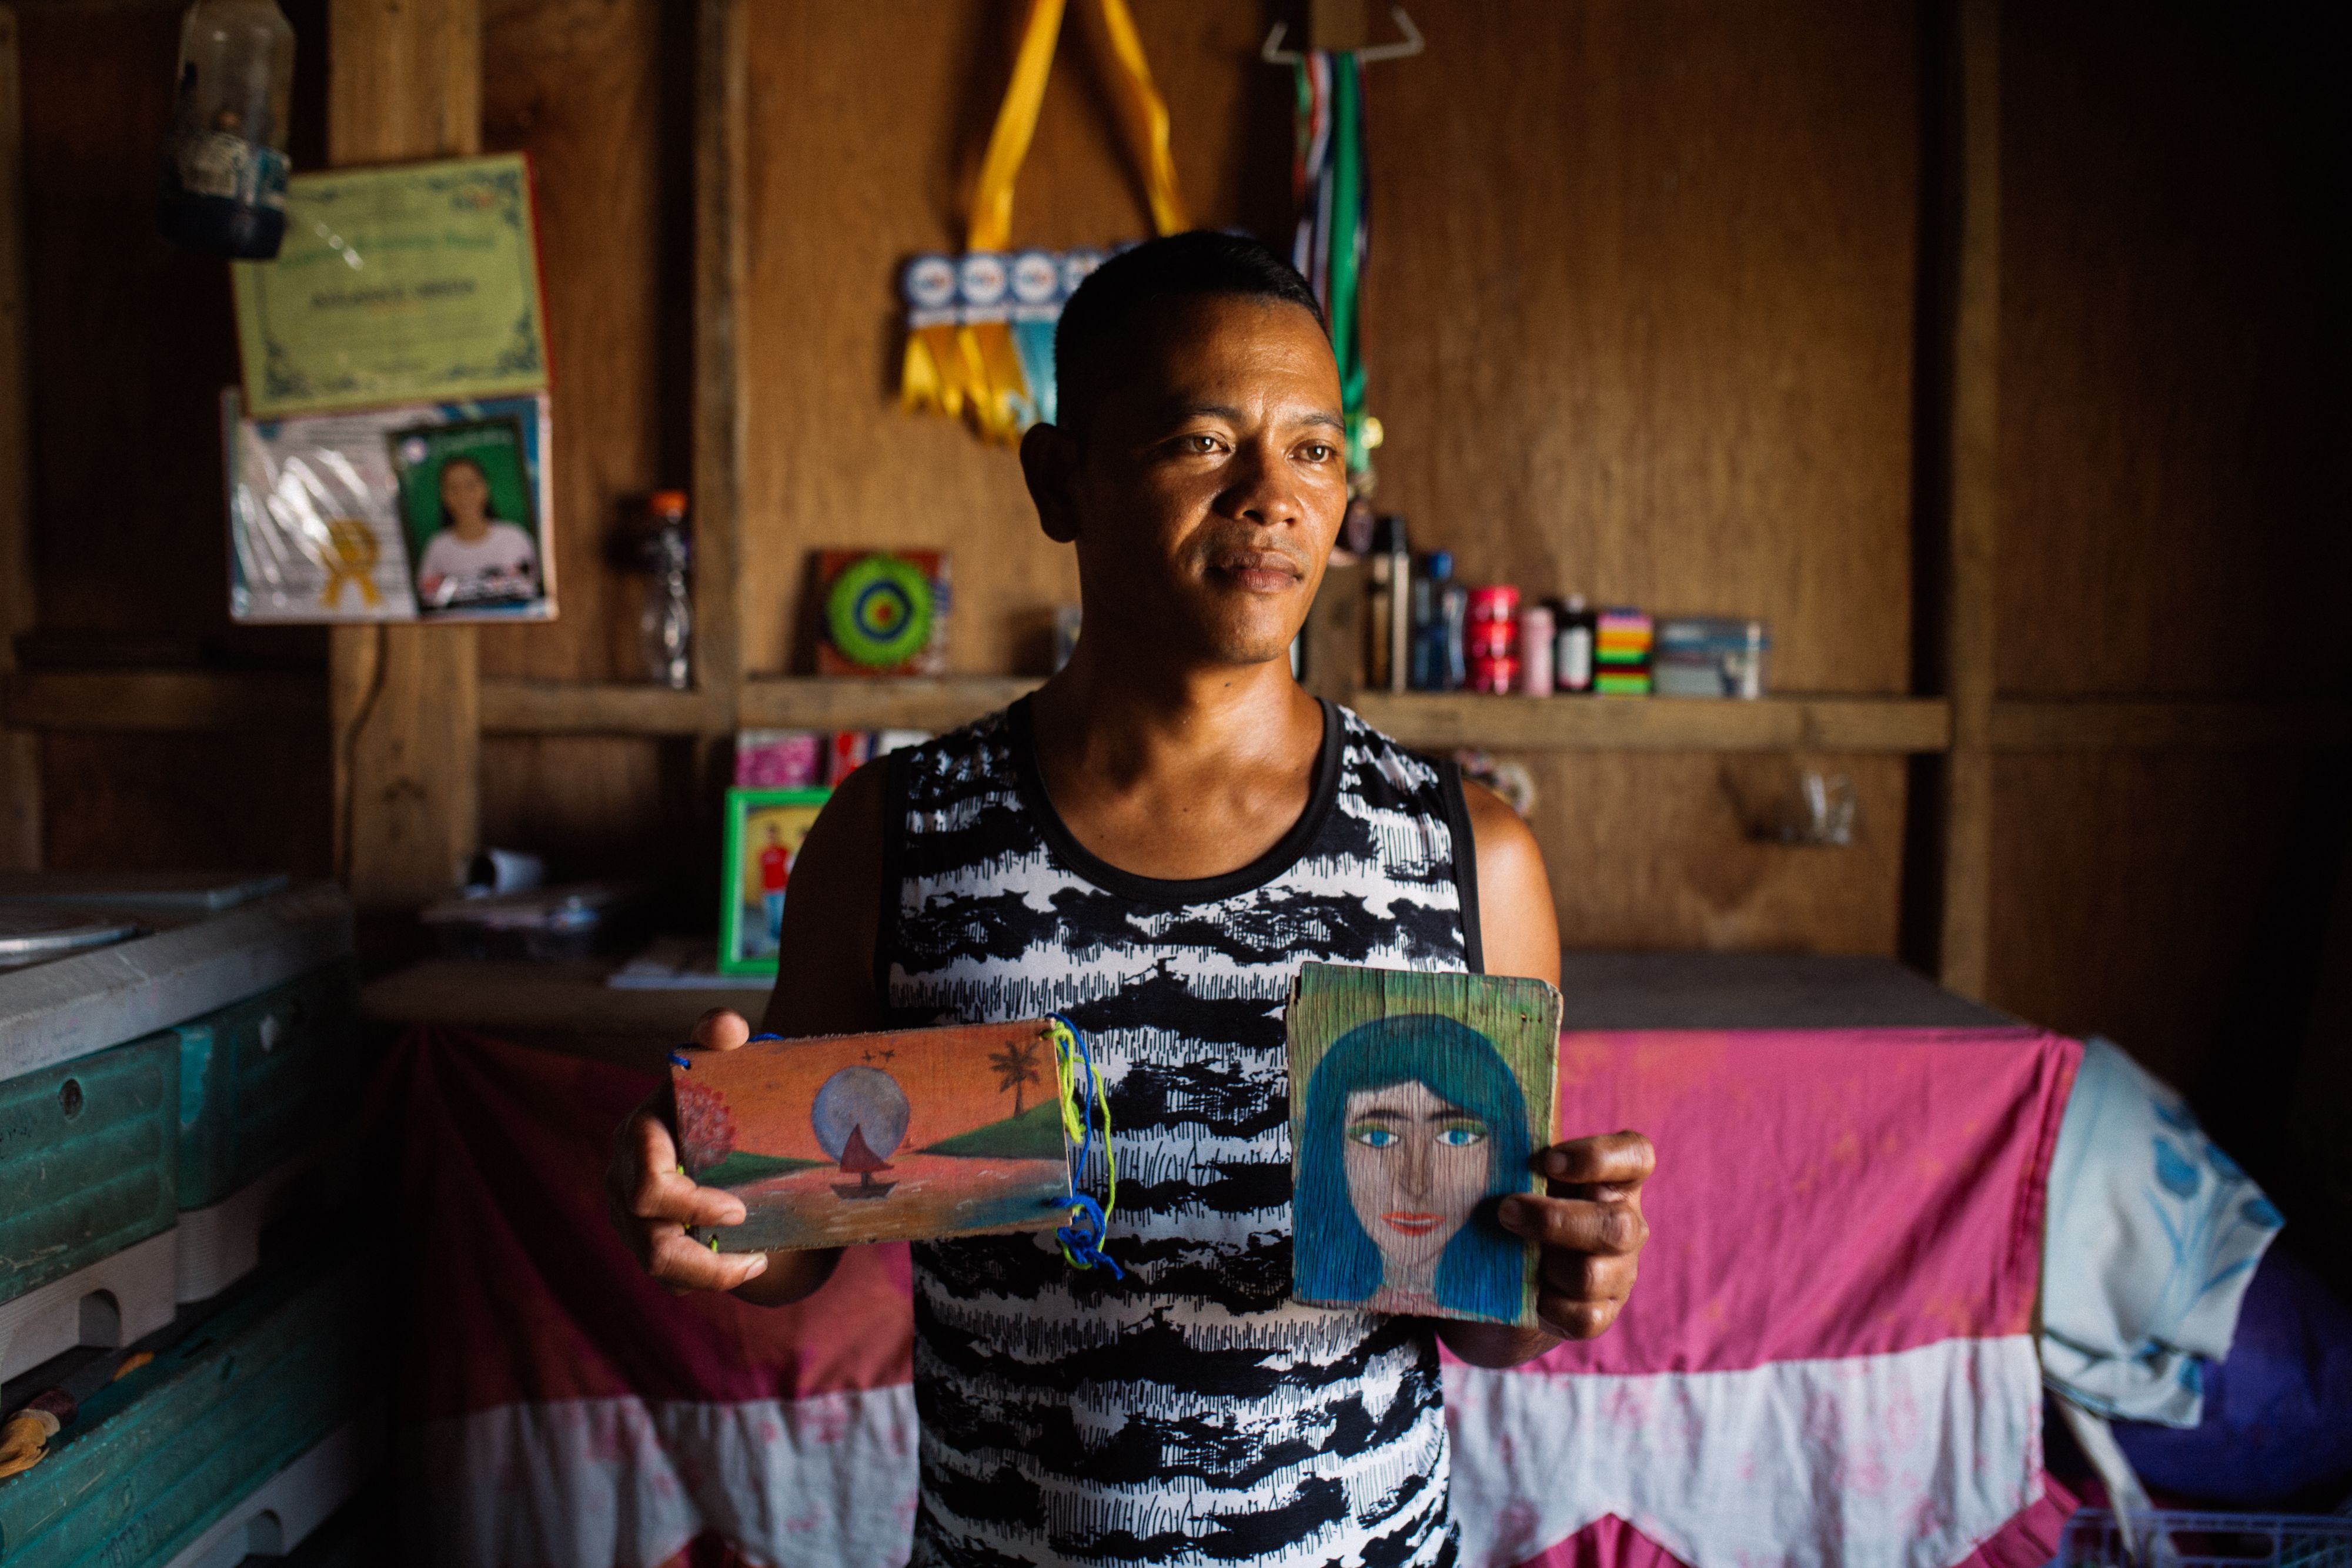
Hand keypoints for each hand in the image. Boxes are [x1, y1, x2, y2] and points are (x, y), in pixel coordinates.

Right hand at [604, 1007, 769, 1293]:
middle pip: (648, 1237)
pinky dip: (707, 1278)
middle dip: (701, 1252)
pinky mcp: (643, 1241)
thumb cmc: (711, 1095)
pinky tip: (745, 1264)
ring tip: (756, 1264)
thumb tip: (725, 1025)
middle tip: (753, 1241)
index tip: (737, 1209)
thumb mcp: (714, 1065)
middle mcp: (623, 1180)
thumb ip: (717, 1038)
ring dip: (711, 1274)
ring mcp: (629, 1217)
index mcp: (637, 1138)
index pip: (646, 1185)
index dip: (688, 1205)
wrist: (707, 1133)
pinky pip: (668, 1277)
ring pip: (657, 1267)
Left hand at [1498, 1130, 1654, 1339]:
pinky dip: (1551, 1305)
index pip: (1637, 1156)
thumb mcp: (1523, 1175)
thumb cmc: (1520, 1205)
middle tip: (1506, 1210)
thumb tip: (1475, 1130)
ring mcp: (1619, 1272)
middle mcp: (1626, 1224)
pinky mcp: (1602, 1312)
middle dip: (1554, 1221)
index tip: (1549, 1161)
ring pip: (1594, 1274)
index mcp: (1614, 1180)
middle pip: (1616, 1225)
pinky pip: (1585, 1316)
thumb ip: (1520, 1156)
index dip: (1599, 1157)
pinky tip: (1530, 1292)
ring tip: (1513, 1255)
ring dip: (1545, 1265)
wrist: (1509, 1276)